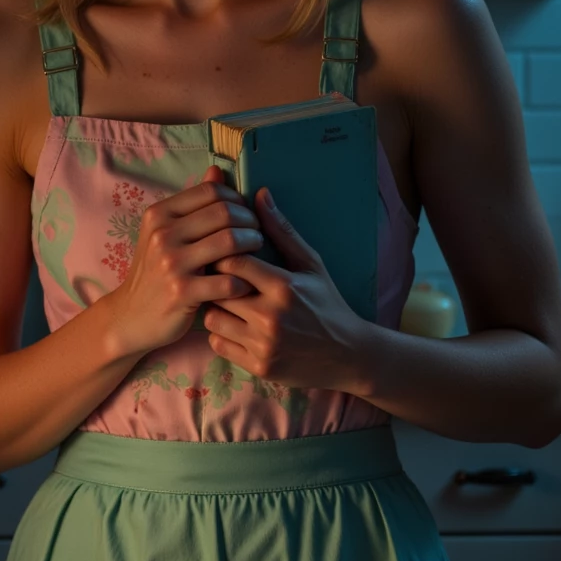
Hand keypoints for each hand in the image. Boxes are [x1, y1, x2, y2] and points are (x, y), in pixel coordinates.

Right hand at [105, 165, 263, 357]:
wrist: (130, 316)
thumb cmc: (155, 271)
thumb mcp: (165, 232)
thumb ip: (193, 203)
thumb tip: (217, 170)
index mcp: (160, 214)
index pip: (211, 192)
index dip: (236, 200)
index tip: (245, 214)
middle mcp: (163, 234)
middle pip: (224, 213)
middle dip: (250, 222)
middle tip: (257, 234)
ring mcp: (171, 263)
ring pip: (230, 241)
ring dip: (252, 245)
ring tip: (256, 253)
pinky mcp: (182, 293)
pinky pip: (228, 281)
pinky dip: (243, 282)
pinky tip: (245, 285)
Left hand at [205, 187, 370, 391]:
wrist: (347, 355)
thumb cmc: (327, 303)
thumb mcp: (311, 265)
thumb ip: (282, 231)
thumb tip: (260, 194)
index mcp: (284, 287)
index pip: (233, 262)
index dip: (224, 256)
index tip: (226, 256)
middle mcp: (271, 317)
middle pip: (218, 290)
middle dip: (217, 283)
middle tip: (222, 280)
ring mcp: (263, 345)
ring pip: (212, 318)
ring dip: (216, 309)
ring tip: (230, 304)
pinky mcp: (258, 366)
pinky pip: (217, 344)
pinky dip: (222, 334)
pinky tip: (238, 327)